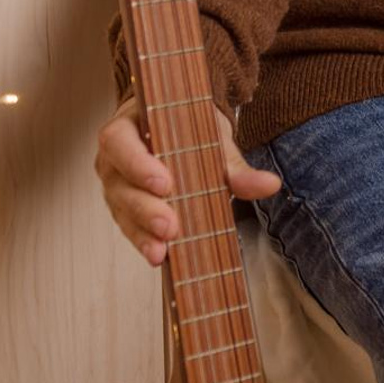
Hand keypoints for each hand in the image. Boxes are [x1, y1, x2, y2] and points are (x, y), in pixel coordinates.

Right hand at [93, 97, 280, 265]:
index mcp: (127, 126)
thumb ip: (235, 164)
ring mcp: (116, 186)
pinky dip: (144, 241)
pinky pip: (129, 227)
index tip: (166, 184)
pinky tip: (160, 256)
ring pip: (122, 210)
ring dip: (143, 232)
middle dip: (146, 208)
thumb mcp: (212, 136)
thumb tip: (269, 184)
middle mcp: (114, 158)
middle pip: (120, 185)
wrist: (177, 128)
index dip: (138, 164)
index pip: (119, 142)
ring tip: (163, 250)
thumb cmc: (187, 127)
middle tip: (171, 226)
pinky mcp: (124, 209)